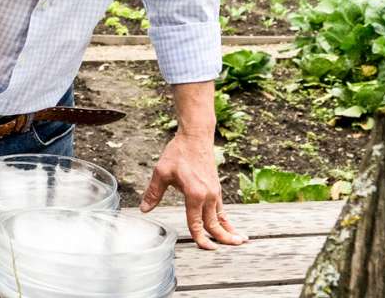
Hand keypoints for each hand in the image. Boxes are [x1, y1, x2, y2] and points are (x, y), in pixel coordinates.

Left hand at [140, 131, 248, 248]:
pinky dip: (226, 218)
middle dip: (223, 238)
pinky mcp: (215, 187)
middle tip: (231, 248)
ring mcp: (213, 191)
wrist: (196, 136)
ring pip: (221, 216)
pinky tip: (229, 224)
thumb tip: (144, 209)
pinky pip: (221, 208)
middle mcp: (207, 195)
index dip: (200, 238)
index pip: (197, 223)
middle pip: (214, 223)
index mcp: (194, 194)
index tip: (206, 248)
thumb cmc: (179, 152)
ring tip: (240, 240)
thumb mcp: (162, 172)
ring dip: (229, 230)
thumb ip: (153, 192)